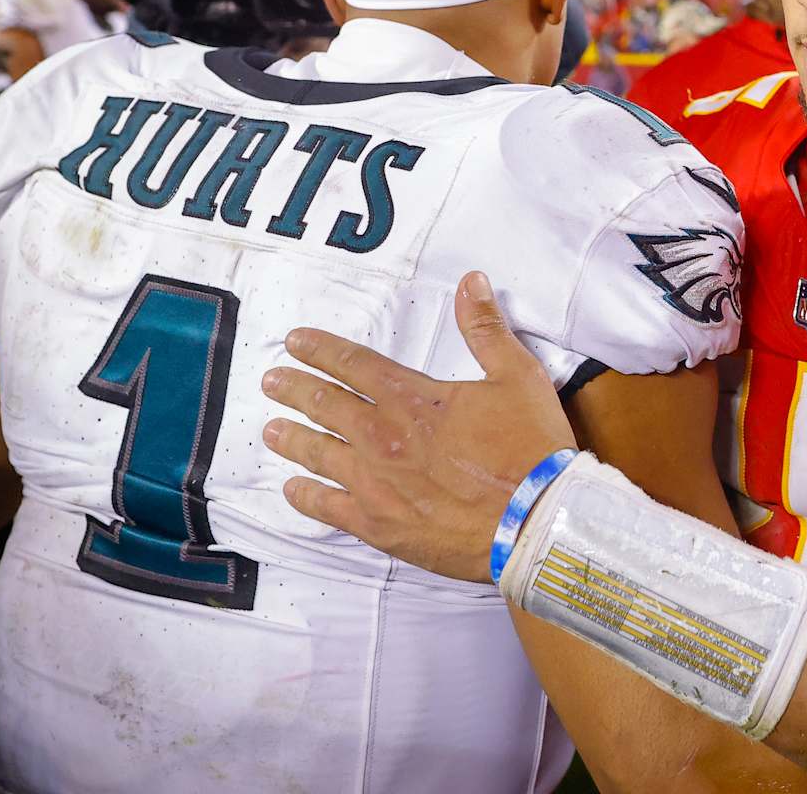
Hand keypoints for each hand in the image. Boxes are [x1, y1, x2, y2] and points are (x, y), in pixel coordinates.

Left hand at [261, 271, 577, 580]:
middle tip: (271, 381)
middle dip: (295, 389)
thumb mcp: (517, 376)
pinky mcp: (380, 525)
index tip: (295, 341)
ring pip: (320, 454)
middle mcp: (383, 437)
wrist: (536, 520)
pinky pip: (329, 508)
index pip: (354, 364)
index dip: (321, 350)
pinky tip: (294, 489)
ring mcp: (376, 483)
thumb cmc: (530, 447)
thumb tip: (471, 281)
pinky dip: (307, 496)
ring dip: (293, 438)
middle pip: (326, 405)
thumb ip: (486, 328)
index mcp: (412, 399)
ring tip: (271, 430)